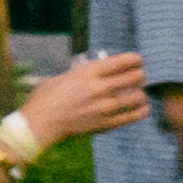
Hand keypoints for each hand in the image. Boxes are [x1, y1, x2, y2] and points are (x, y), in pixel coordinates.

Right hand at [28, 50, 154, 147]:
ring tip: (137, 93)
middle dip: (140, 75)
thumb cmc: (46, 98)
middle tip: (138, 76)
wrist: (41, 123)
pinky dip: (142, 110)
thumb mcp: (62, 77)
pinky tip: (141, 107)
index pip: (123, 62)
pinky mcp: (108, 123)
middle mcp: (101, 88)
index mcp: (88, 73)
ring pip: (139, 96)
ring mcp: (106, 107)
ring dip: (141, 93)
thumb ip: (83, 75)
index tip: (137, 60)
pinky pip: (135, 115)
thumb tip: (98, 73)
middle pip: (136, 77)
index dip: (135, 59)